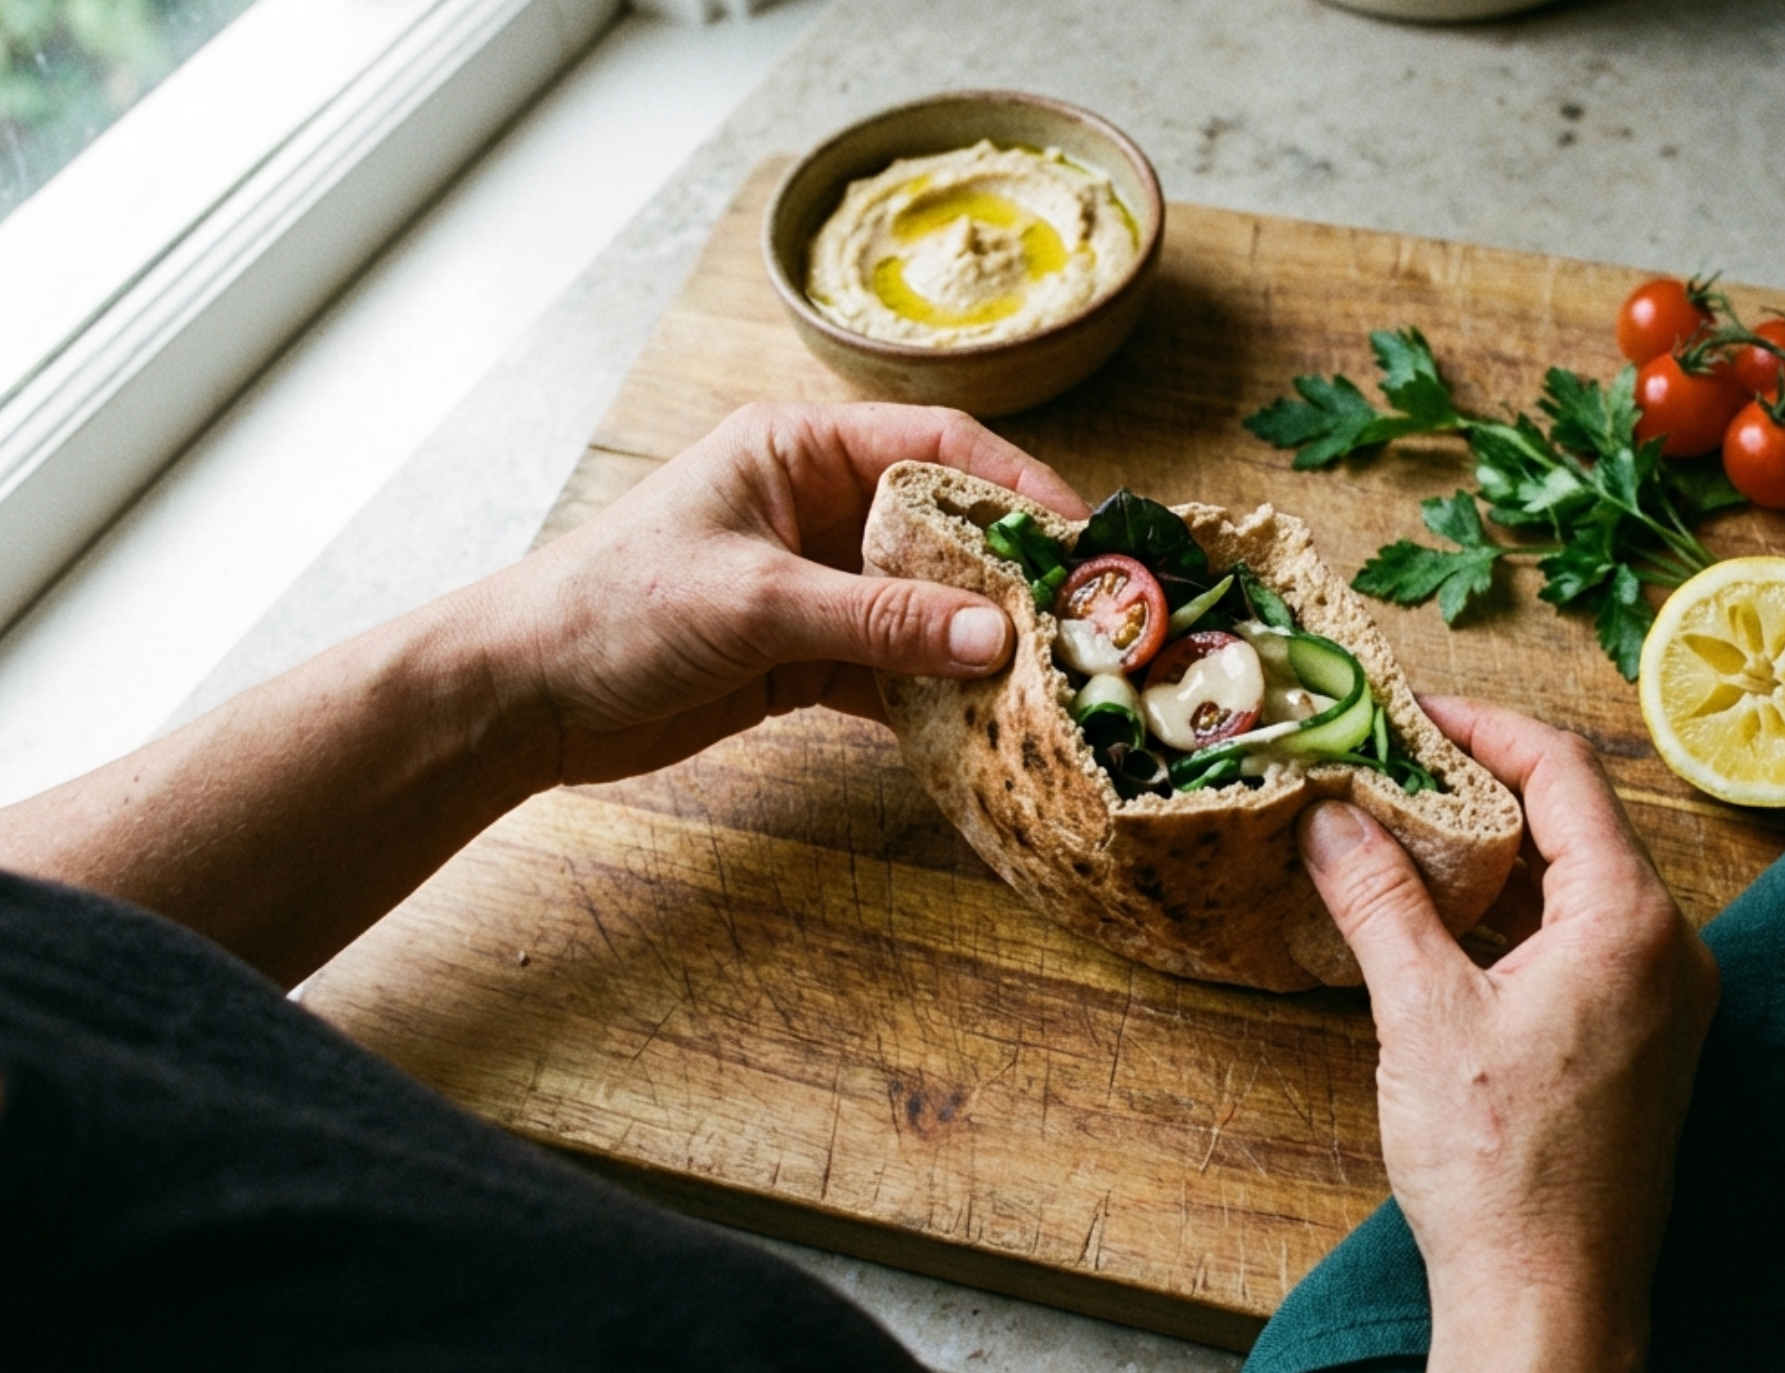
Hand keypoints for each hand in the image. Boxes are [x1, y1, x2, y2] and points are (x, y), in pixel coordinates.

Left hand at [478, 402, 1086, 783]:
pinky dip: (932, 694)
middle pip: (942, 527)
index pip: (937, 447)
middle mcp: (814, 506)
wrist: (520, 698)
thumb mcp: (757, 605)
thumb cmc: (612, 610)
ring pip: (925, 602)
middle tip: (1083, 618)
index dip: (1018, 484)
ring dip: (977, 641)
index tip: (1081, 537)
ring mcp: (812, 582)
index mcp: (798, 450)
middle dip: (1010, 572)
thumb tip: (997, 636)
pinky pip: (893, 665)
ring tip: (1048, 678)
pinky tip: (978, 723)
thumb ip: (881, 620)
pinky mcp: (802, 653)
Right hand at [1296, 698, 1717, 1372]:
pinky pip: (1583, 940)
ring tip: (1406, 829)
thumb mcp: (1421, 1014)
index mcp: (1631, 922)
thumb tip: (1333, 821)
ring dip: (1496, 852)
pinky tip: (1445, 916)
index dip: (1484, 727)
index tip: (1413, 711)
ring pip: (1579, 883)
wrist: (1550, 1301)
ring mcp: (1663, 1002)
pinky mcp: (1641, 1045)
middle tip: (1395, 763)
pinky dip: (1516, 912)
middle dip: (1483, 784)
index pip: (1565, 772)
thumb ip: (1378, 901)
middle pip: (1578, 821)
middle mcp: (1668, 951)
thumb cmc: (1500, 1170)